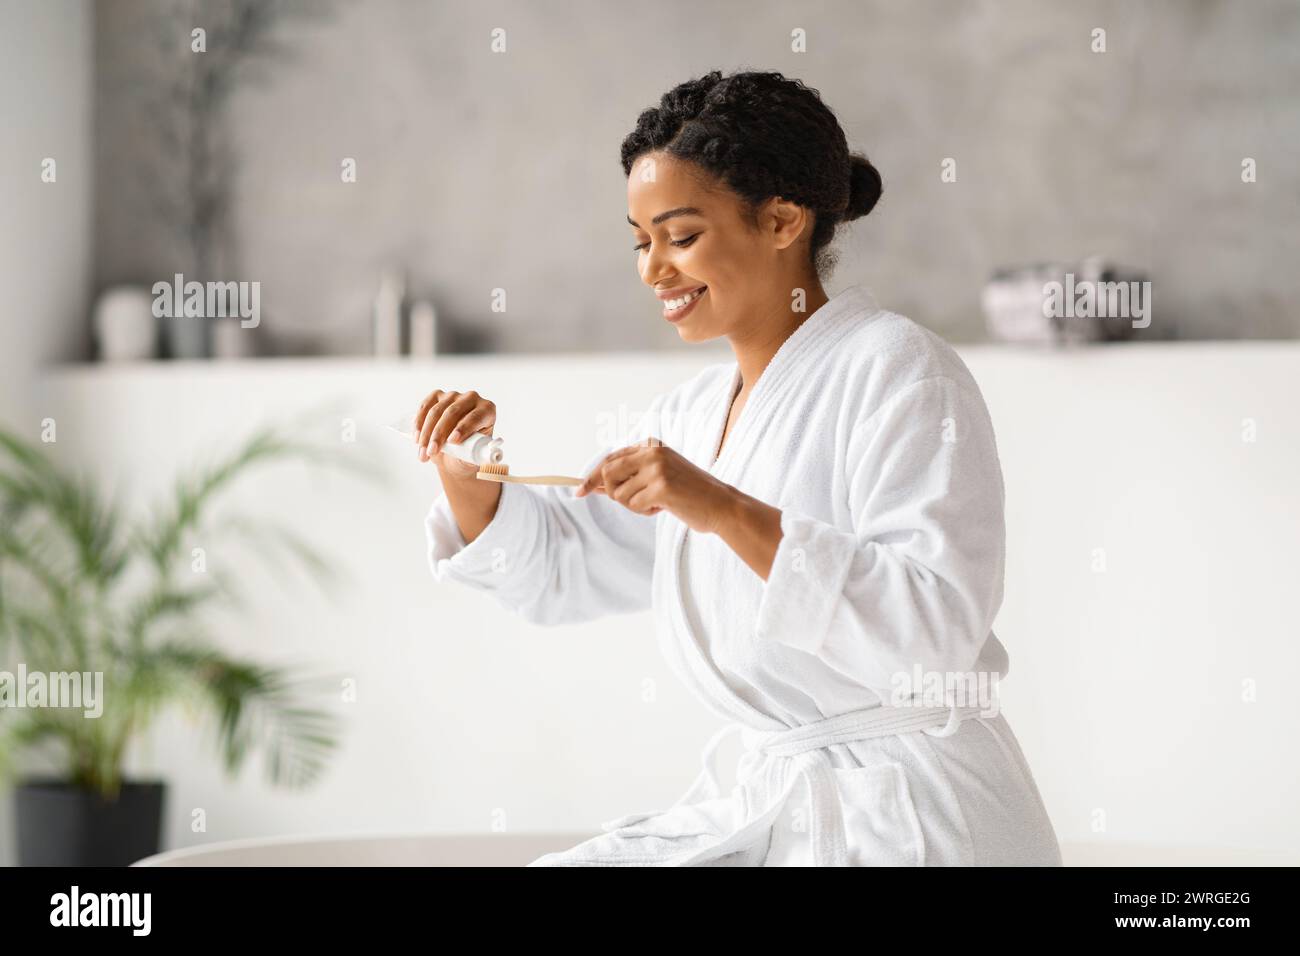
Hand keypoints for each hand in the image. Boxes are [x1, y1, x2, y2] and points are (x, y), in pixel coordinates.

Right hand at [412, 388, 495, 476]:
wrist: (456, 451)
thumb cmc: (470, 452)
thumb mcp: (476, 455)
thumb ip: (475, 453)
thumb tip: (472, 454)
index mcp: (487, 410)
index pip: (476, 416)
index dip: (464, 428)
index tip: (453, 442)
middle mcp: (472, 398)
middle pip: (453, 413)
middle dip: (439, 434)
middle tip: (432, 452)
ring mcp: (453, 395)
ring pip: (436, 411)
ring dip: (426, 434)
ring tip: (423, 454)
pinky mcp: (438, 396)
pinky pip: (425, 406)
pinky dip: (418, 423)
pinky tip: (416, 437)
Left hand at [575, 440, 736, 533]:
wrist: (720, 505)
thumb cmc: (689, 494)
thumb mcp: (658, 476)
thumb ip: (630, 476)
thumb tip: (595, 485)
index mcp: (650, 445)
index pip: (610, 458)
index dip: (592, 477)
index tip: (579, 491)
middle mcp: (651, 452)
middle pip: (607, 474)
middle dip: (614, 494)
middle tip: (638, 501)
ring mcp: (656, 468)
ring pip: (620, 494)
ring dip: (636, 505)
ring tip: (659, 502)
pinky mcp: (661, 487)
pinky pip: (634, 505)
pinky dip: (645, 511)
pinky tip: (664, 507)